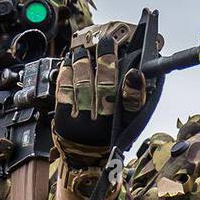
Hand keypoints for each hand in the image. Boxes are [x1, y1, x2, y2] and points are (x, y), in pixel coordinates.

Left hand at [52, 21, 147, 165]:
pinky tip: (69, 62)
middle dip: (106, 62)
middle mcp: (103, 125)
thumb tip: (135, 70)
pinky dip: (67, 72)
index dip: (134, 88)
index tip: (135, 72)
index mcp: (124, 125)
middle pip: (105, 89)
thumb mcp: (128, 121)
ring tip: (83, 51)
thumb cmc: (108, 131)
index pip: (133, 106)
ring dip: (83, 63)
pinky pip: (65, 90)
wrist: (84, 156)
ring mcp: (82, 122)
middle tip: (107, 43)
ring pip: (83, 86)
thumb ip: (134, 98)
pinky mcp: (64, 119)